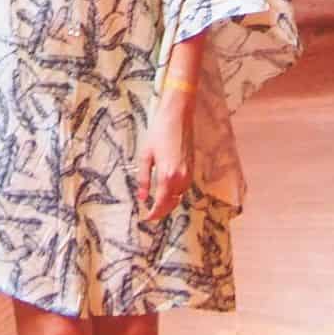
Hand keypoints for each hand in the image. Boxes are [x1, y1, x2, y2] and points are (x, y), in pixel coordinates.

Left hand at [136, 97, 192, 223]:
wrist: (177, 115)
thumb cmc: (159, 132)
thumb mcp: (146, 155)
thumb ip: (143, 179)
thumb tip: (142, 197)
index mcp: (167, 175)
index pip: (161, 204)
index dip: (153, 214)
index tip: (146, 218)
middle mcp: (181, 177)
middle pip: (172, 204)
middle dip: (161, 211)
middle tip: (150, 214)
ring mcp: (189, 173)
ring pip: (179, 197)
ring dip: (169, 203)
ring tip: (156, 205)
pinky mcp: (192, 168)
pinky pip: (184, 188)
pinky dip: (176, 193)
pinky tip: (167, 191)